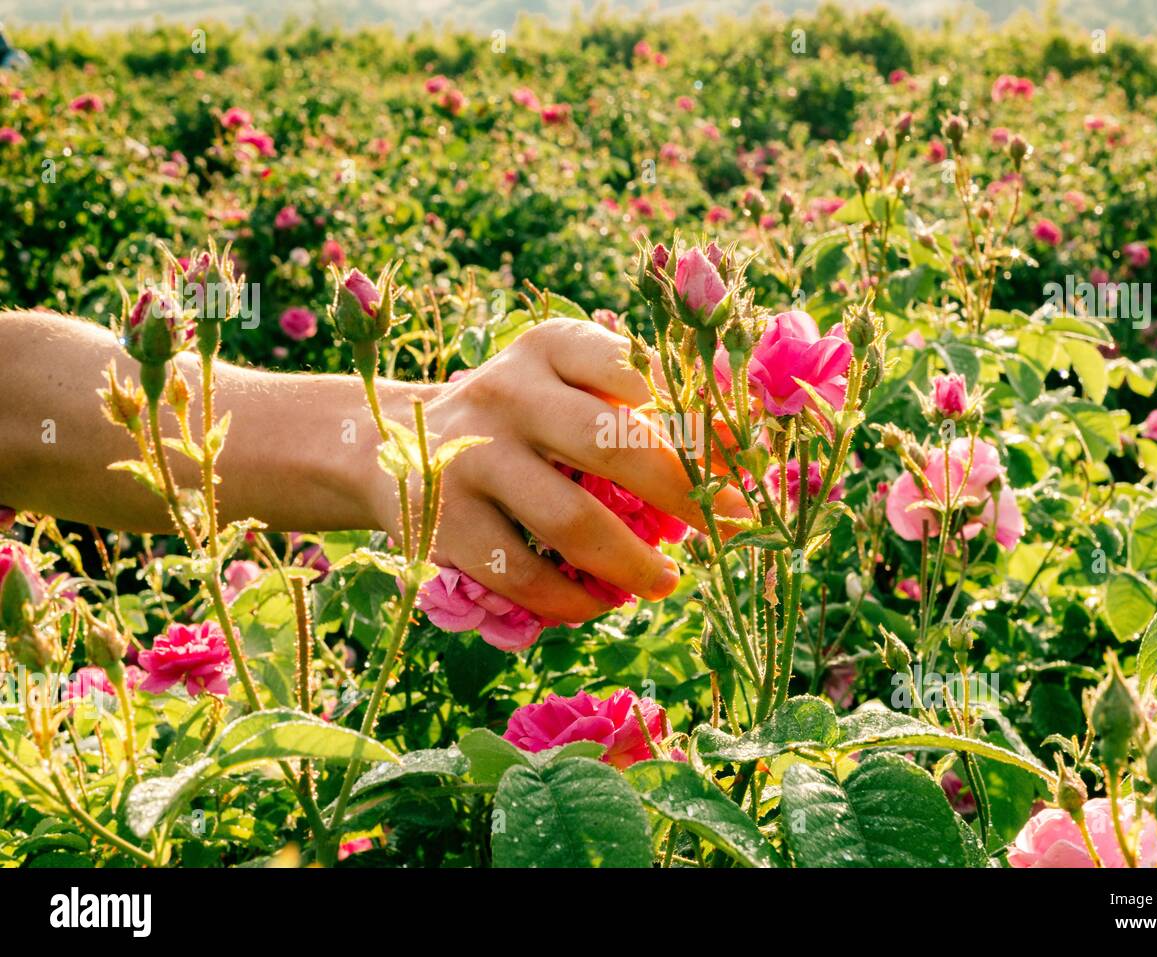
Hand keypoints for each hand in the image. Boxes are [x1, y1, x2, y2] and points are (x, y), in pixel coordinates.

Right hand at [368, 319, 749, 623]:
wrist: (387, 444)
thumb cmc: (517, 419)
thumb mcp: (565, 385)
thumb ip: (639, 400)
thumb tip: (739, 446)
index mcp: (549, 347)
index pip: (637, 372)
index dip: (701, 420)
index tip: (746, 463)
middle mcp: (507, 392)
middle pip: (614, 444)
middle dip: (685, 493)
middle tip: (729, 527)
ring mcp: (470, 457)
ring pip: (572, 521)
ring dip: (633, 562)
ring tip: (667, 581)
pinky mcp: (444, 523)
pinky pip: (524, 575)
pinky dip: (572, 599)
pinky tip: (598, 603)